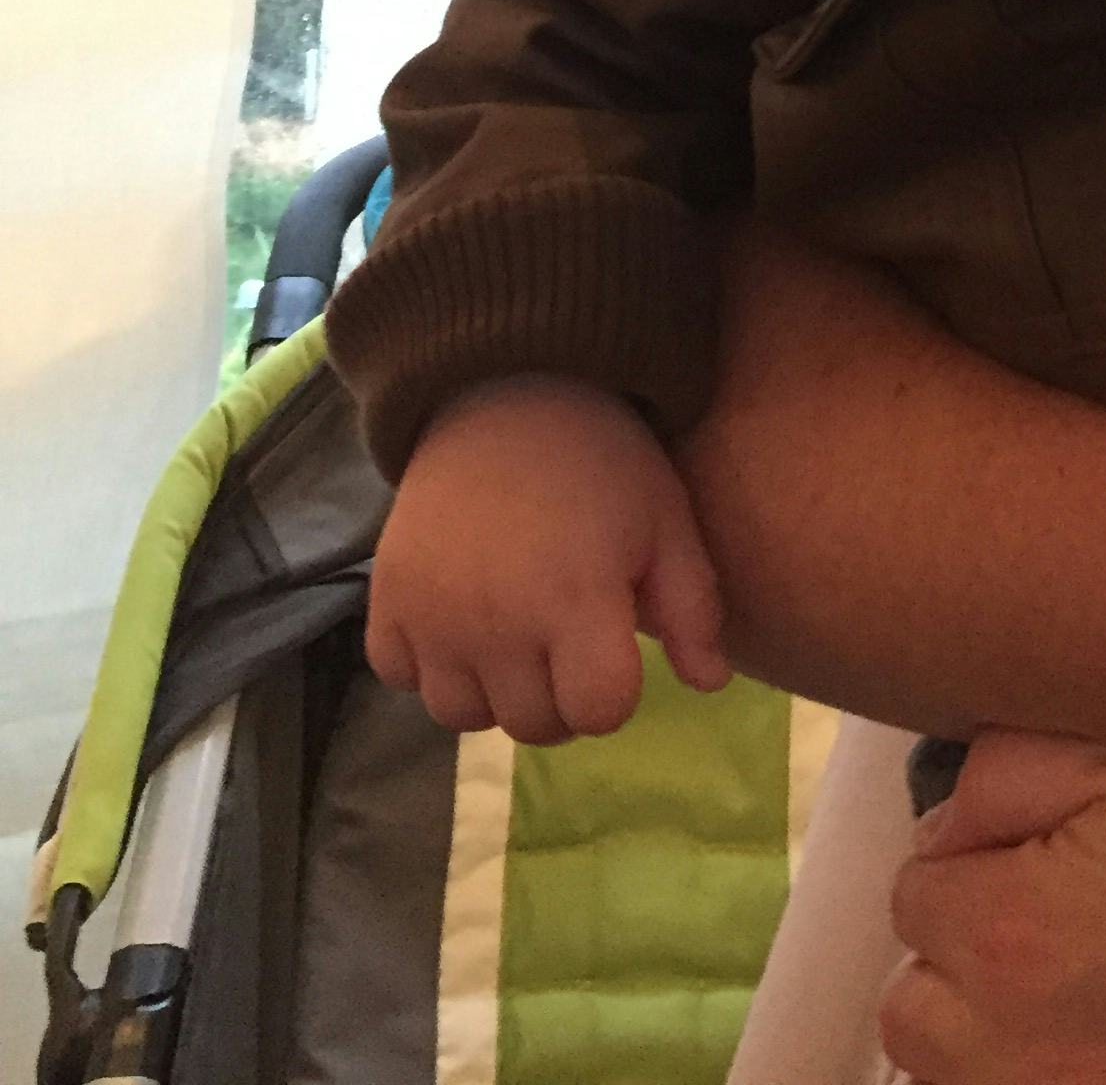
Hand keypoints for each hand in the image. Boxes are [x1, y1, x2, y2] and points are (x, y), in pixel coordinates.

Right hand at [365, 374, 730, 739]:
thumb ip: (694, 609)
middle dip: (560, 696)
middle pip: (532, 725)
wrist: (508, 390)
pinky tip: (457, 619)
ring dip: (494, 691)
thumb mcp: (667, 522)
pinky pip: (399, 677)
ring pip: (462, 716)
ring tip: (513, 634)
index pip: (598, 713)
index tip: (611, 648)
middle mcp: (497, 624)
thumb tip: (711, 684)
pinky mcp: (385, 601)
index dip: (614, 692)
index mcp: (576, 603)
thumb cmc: (601, 460)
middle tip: (565, 638)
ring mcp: (433, 617)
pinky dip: (426, 664)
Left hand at [882, 731, 1105, 1084]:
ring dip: (1008, 1034)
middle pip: (920, 1011)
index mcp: (1014, 937)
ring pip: (968, 1079)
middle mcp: (1022, 1063)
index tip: (1052, 836)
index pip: (919, 891)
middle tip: (1069, 910)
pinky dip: (1074, 1071)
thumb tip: (954, 821)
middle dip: (972, 955)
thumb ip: (1010, 769)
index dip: (983, 851)